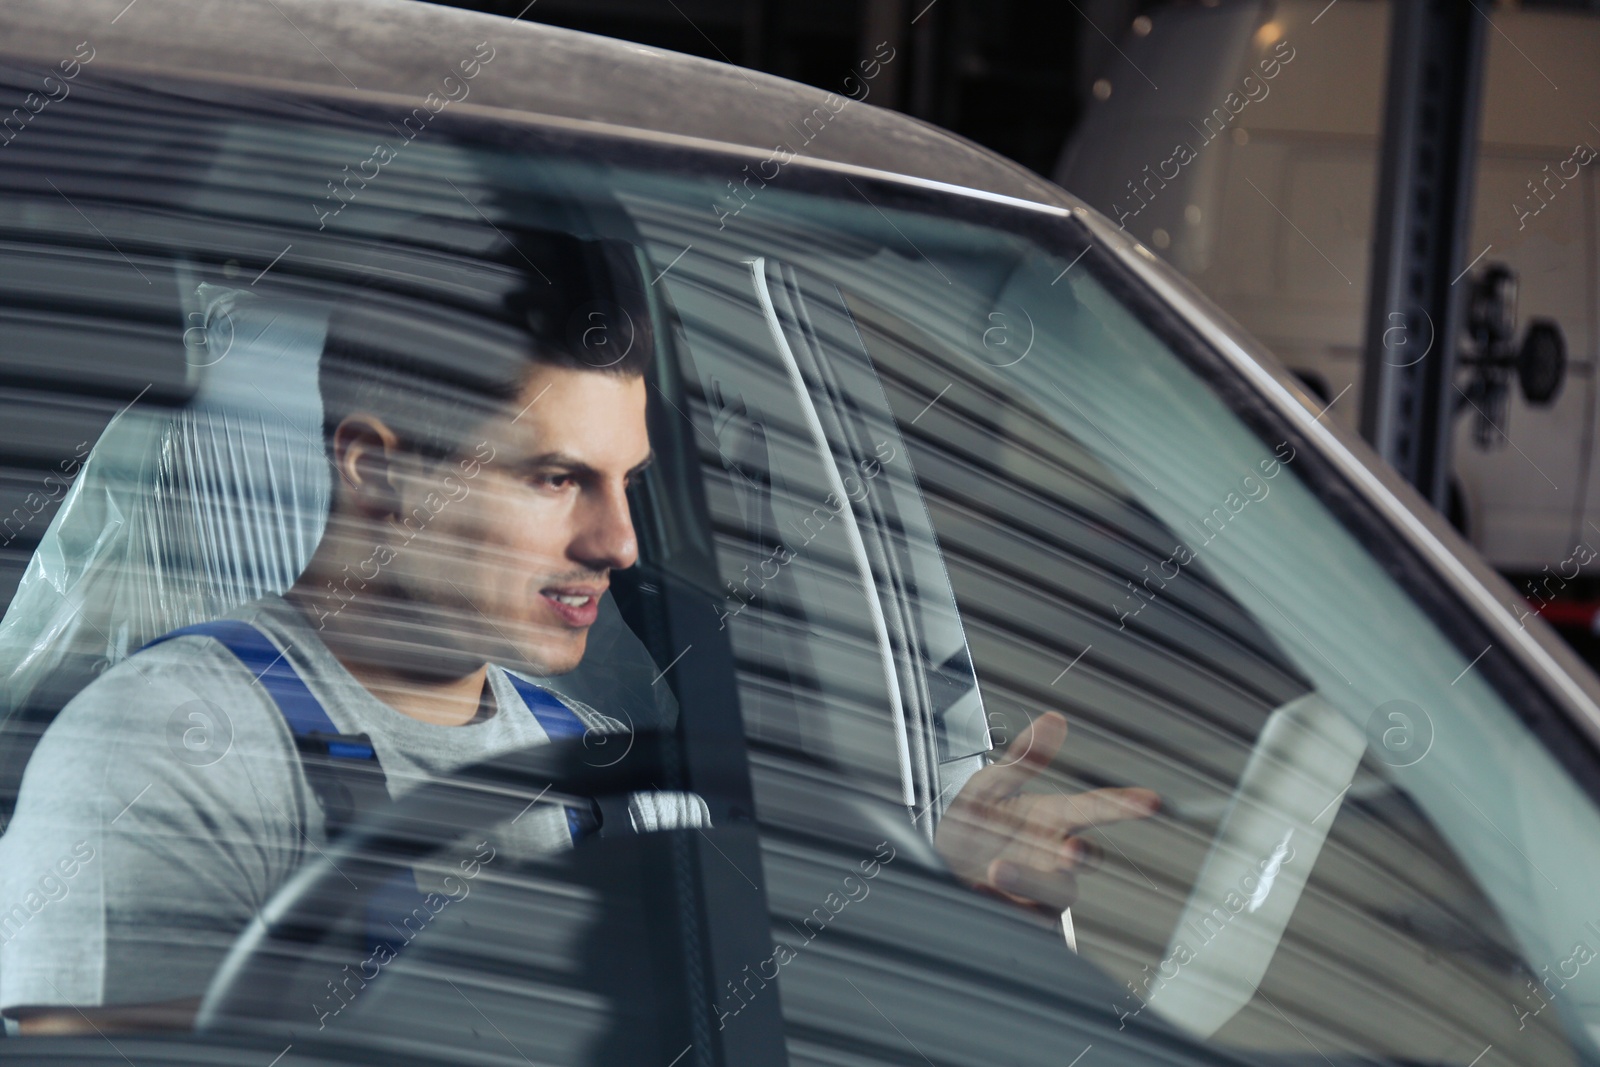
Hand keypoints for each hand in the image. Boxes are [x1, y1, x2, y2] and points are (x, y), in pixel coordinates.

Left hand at [933, 711, 1158, 914]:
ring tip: (995, 870)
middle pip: (1082, 859)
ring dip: (1029, 880)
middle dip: (1079, 856)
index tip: (1149, 801)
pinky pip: (1028, 920)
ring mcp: (1042, 891)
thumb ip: (1023, 759)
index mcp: (1050, 818)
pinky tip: (979, 892)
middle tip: (1067, 848)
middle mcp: (1053, 855)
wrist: (937, 870)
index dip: (1122, 805)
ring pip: (1057, 893)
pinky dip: (1004, 907)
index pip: (1093, 808)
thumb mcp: (988, 786)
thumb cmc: (971, 826)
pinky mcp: (1025, 920)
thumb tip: (1054, 719)